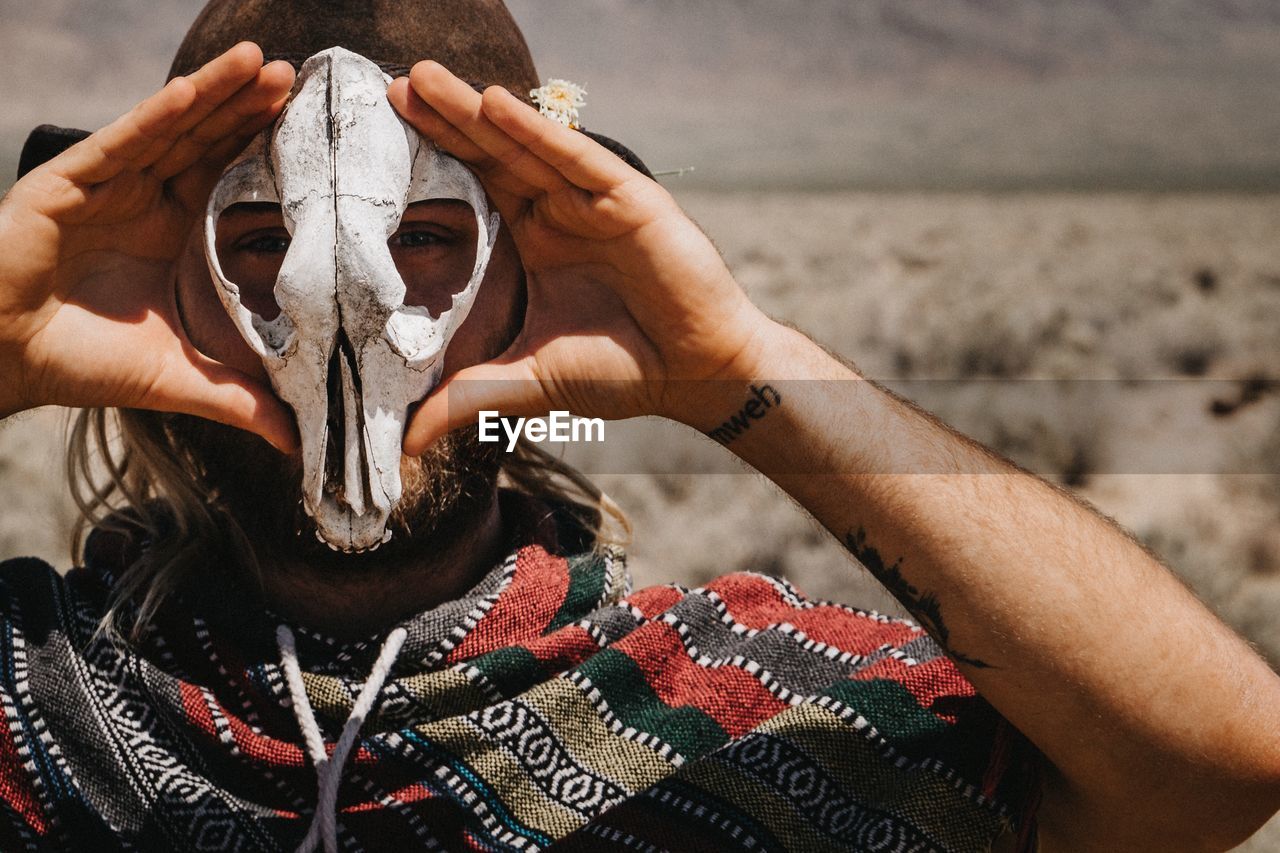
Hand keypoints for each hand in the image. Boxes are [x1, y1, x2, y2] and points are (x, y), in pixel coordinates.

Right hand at [0, 43, 296, 450]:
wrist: (8, 360)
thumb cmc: (86, 363)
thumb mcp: (181, 379)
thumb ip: (240, 400)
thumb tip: (301, 442)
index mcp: (173, 233)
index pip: (229, 179)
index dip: (267, 150)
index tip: (317, 129)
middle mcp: (145, 200)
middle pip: (209, 141)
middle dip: (252, 108)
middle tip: (303, 78)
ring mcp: (108, 187)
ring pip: (171, 128)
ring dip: (217, 93)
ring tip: (264, 63)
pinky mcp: (69, 184)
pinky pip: (121, 142)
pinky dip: (158, 115)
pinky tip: (195, 89)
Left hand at [388, 62, 775, 454]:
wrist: (696, 376)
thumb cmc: (622, 372)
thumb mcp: (528, 382)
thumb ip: (466, 399)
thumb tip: (403, 443)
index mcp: (536, 240)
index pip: (476, 185)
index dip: (433, 156)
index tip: (381, 129)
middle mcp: (561, 211)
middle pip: (492, 154)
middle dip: (444, 119)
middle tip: (392, 85)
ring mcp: (595, 202)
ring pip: (527, 147)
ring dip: (477, 112)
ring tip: (425, 80)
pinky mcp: (630, 201)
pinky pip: (578, 159)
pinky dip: (539, 133)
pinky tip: (497, 105)